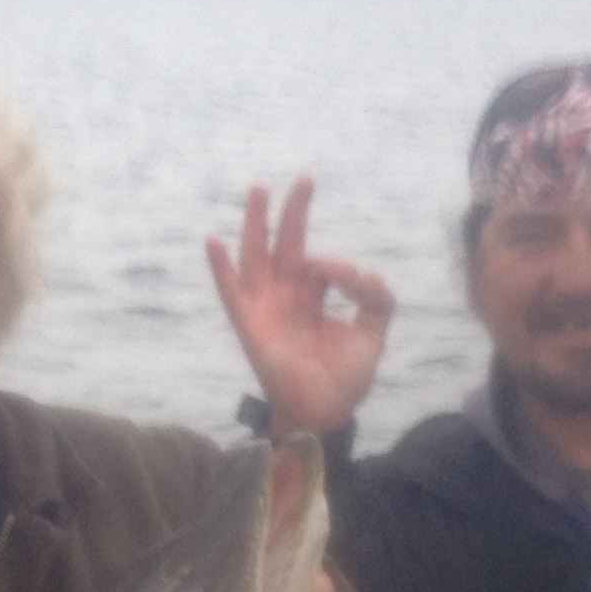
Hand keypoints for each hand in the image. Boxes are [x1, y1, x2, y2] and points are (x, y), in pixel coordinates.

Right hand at [207, 176, 393, 440]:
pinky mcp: (250, 325)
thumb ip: (377, 299)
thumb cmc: (344, 379)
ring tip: (260, 188)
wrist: (326, 413)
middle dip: (294, 211)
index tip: (356, 282)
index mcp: (312, 298)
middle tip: (306, 179)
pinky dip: (220, 268)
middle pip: (286, 244)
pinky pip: (231, 292)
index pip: (322, 265)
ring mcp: (266, 308)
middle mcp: (286, 297)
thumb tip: (365, 270)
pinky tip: (213, 241)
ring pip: (257, 256)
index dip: (341, 269)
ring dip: (257, 222)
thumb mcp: (372, 332)